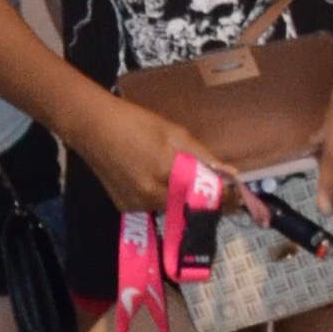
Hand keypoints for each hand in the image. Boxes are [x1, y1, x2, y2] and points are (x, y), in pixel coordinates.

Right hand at [74, 95, 229, 227]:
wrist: (92, 127)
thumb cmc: (135, 122)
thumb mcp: (174, 133)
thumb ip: (202, 156)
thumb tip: (230, 172)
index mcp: (166, 174)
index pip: (205, 196)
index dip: (225, 200)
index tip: (240, 197)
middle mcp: (151, 196)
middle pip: (190, 207)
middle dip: (206, 201)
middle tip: (219, 190)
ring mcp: (136, 205)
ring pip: (172, 209)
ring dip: (185, 199)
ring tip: (188, 181)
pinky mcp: (125, 207)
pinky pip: (154, 207)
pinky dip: (164, 198)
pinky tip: (161, 181)